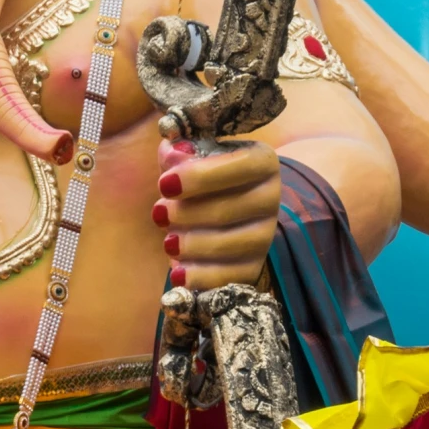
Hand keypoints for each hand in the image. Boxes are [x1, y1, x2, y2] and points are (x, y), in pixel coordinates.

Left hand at [153, 138, 280, 290]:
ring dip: (191, 245)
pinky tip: (179, 271)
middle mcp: (271, 197)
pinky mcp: (255, 266)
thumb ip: (179, 152)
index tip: (164, 185)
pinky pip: (229, 277)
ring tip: (169, 241)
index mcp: (260, 161)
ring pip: (228, 245)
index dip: (199, 177)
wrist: (226, 209)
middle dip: (186, 214)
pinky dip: (200, 276)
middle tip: (158, 214)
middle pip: (227, 210)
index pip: (239, 167)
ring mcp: (265, 235)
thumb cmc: (202, 178)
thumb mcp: (190, 158)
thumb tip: (174, 155)